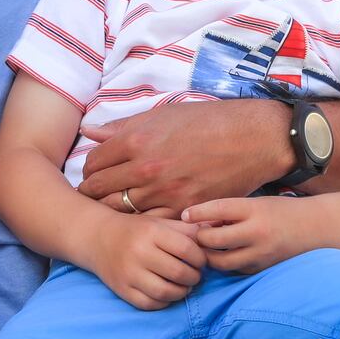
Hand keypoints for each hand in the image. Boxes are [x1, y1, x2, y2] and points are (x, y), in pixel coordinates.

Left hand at [78, 99, 288, 213]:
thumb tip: (89, 131)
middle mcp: (146, 168)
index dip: (89, 169)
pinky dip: (141, 220)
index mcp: (136, 140)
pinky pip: (150, 222)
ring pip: (120, 210)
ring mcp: (164, 192)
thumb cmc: (204, 122)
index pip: (93, 163)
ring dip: (113, 208)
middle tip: (95, 192)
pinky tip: (142, 214)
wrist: (250, 138)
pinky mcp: (184, 209)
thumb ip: (121, 127)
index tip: (93, 173)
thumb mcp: (160, 115)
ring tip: (114, 205)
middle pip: (100, 189)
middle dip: (92, 191)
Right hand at [89, 212, 206, 309]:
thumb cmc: (137, 229)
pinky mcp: (122, 290)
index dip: (201, 259)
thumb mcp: (160, 222)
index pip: (188, 250)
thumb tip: (216, 234)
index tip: (200, 260)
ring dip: (182, 292)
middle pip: (180, 273)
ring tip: (183, 285)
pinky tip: (167, 292)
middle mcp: (139, 252)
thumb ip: (188, 229)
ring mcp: (129, 273)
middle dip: (194, 277)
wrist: (98, 237)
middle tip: (194, 275)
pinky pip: (151, 304)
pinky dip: (164, 302)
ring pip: (167, 293)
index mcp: (151, 232)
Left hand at [183, 196, 314, 272]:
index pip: (216, 209)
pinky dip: (224, 263)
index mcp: (253, 209)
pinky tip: (223, 253)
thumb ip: (229, 212)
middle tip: (196, 234)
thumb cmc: (280, 211)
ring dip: (209, 254)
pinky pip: (234, 269)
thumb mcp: (255, 203)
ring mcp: (260, 253)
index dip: (197, 213)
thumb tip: (199, 221)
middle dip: (200, 237)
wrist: (315, 228)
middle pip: (213, 239)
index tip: (185, 215)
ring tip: (207, 246)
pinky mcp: (262, 268)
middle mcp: (256, 232)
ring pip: (220, 261)